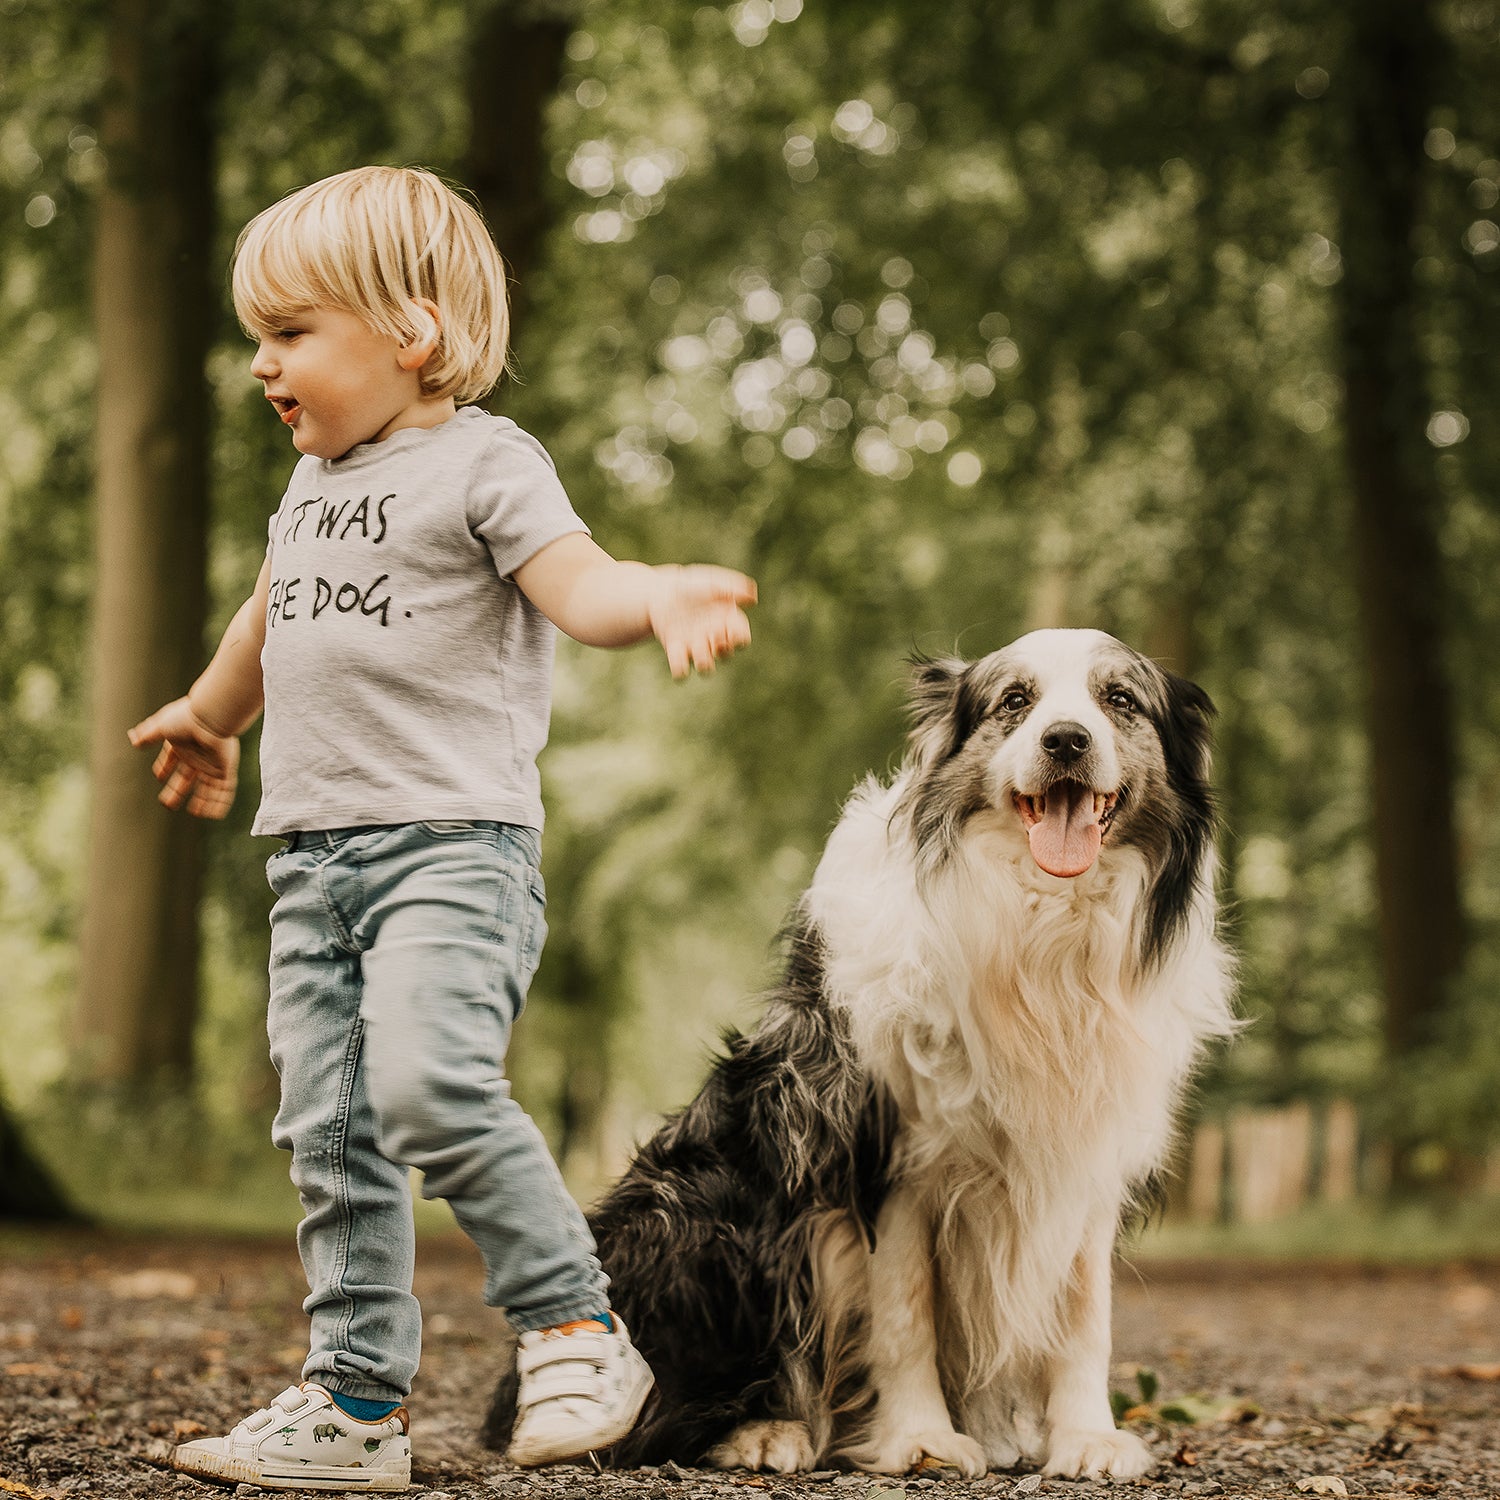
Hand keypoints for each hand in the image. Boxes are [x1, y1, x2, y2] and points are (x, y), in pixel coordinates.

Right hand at [127, 697, 240, 818]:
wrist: (211, 719)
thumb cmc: (187, 719)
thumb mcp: (162, 726)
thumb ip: (148, 733)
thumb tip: (133, 738)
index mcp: (183, 745)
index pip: (172, 759)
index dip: (165, 767)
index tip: (159, 776)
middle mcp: (198, 756)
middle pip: (187, 778)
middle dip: (177, 790)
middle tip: (167, 803)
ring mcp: (213, 764)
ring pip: (207, 787)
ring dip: (201, 800)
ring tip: (194, 812)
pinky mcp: (225, 769)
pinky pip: (225, 790)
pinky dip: (220, 803)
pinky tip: (212, 814)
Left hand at [647, 565, 756, 677]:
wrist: (662, 591)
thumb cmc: (692, 585)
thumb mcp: (713, 581)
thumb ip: (733, 588)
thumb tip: (753, 600)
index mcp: (728, 623)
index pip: (742, 639)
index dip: (739, 639)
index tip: (729, 629)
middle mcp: (714, 638)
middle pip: (726, 656)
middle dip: (722, 650)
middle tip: (714, 636)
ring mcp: (696, 647)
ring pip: (706, 668)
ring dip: (704, 661)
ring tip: (697, 645)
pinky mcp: (677, 651)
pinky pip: (681, 671)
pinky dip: (680, 668)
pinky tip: (677, 649)